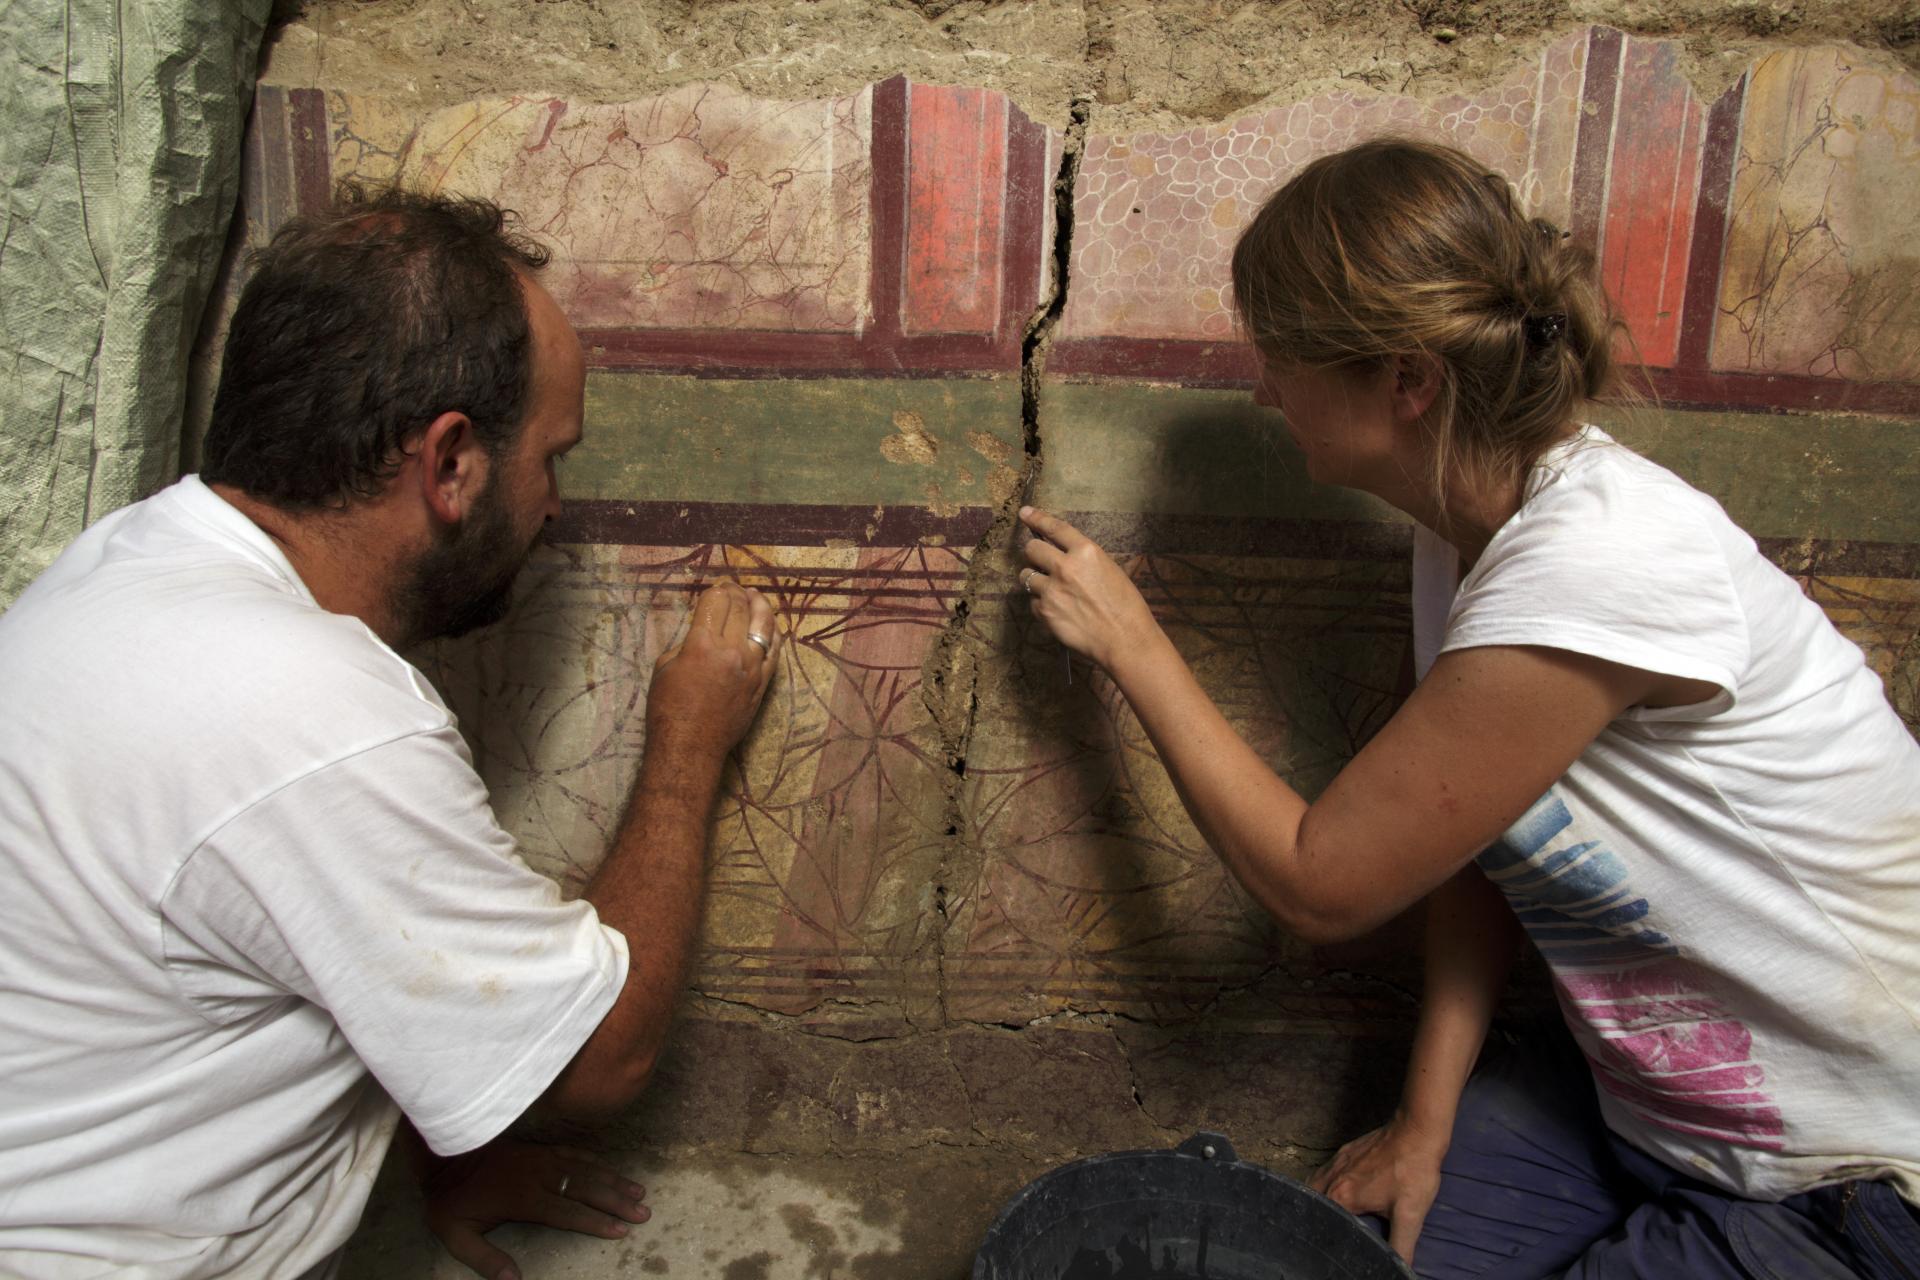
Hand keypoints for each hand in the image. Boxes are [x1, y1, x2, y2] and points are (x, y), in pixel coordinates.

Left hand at [420, 1138, 648, 1279]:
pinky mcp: (539, 1150)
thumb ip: (485, 1259)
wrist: (443, 1155)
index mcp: (522, 1198)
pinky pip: (574, 1154)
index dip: (594, 1223)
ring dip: (614, 1181)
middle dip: (616, 1202)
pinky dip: (596, 1161)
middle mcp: (538, 1176)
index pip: (567, 1212)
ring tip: (639, 1192)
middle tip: (643, 1212)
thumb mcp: (457, 1236)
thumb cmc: (451, 1200)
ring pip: (585, 1169)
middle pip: (585, 1189)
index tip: (620, 1231)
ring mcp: (541, 1160)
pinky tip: (611, 1169)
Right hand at [647, 580, 779, 756]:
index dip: (716, 590)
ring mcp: (752, 667)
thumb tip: (703, 629)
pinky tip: (770, 625)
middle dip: (736, 593)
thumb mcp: (664, 667)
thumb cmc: (668, 709)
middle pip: (741, 608)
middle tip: (733, 588)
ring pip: (764, 625)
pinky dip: (773, 633)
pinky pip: (775, 651)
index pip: (716, 602)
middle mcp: (731, 651)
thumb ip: (686, 642)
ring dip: (760, 605)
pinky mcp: (763, 683)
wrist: (690, 746)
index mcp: (701, 644)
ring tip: (756, 597)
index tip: (715, 589)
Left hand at [1016, 507, 1160, 672]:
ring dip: (1034, 580)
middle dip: (1034, 554)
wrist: (1124, 639)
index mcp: (1086, 551)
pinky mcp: (1044, 612)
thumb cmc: (1126, 606)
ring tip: (1052, 590)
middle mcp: (1065, 566)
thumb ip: (1083, 560)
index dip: (1037, 518)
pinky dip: (1041, 605)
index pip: (1054, 528)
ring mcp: (1051, 590)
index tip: (1025, 513)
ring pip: (1026, 576)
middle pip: (1032, 549)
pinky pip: (1032, 602)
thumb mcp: (1110, 570)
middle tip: (1041, 562)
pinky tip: (1058, 611)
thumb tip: (1064, 555)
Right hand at [1308, 1112, 1448, 1264]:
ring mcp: (1338, 1161)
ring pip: (1315, 1184)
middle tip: (1324, 1234)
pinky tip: (1336, 1190)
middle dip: (1316, 1217)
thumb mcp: (1410, 1215)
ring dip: (1316, 1200)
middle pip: (1313, 1202)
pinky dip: (1323, 1183)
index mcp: (1342, 1196)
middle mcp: (1333, 1178)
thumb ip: (1402, 1247)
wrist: (1416, 1130)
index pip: (1324, 1222)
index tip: (1331, 1247)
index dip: (1327, 1236)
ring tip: (1324, 1216)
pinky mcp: (1346, 1151)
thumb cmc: (1413, 1172)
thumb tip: (1402, 1270)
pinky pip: (1325, 1171)